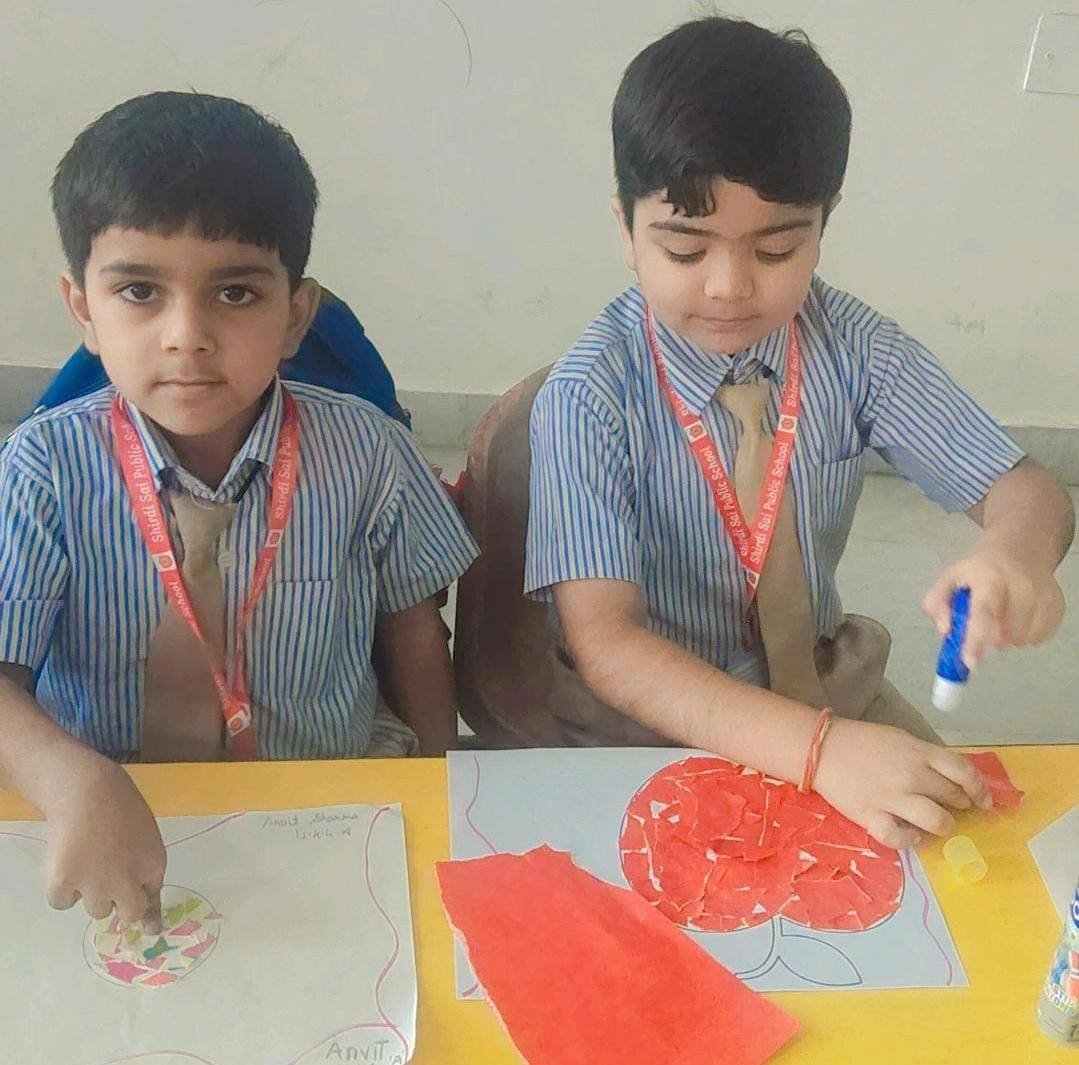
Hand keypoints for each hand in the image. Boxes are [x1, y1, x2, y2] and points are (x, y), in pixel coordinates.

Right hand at [43, 757, 165, 928]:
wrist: (86, 789)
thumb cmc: (121, 808)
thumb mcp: (147, 840)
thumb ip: (146, 880)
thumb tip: (151, 931)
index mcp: (153, 866)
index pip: (149, 902)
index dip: (137, 895)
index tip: (130, 898)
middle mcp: (127, 881)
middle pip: (127, 913)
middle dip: (119, 899)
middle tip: (106, 872)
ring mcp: (93, 885)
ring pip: (95, 909)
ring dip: (91, 891)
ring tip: (88, 858)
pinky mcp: (62, 884)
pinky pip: (62, 902)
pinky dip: (63, 887)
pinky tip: (68, 859)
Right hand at [813, 717, 991, 849]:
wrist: (821, 748)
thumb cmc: (862, 741)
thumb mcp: (900, 739)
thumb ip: (925, 757)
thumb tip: (952, 779)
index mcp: (919, 752)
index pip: (964, 773)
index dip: (980, 789)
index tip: (983, 800)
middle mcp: (911, 775)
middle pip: (954, 797)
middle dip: (961, 806)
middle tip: (955, 808)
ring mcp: (893, 798)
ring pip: (938, 822)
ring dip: (944, 826)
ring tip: (937, 824)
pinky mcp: (872, 816)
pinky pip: (900, 837)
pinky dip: (910, 839)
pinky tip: (910, 834)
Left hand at [923, 546, 1064, 668]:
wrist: (1019, 549)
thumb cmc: (979, 570)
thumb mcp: (949, 579)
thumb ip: (936, 604)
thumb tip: (945, 630)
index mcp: (989, 578)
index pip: (983, 612)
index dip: (976, 639)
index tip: (970, 662)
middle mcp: (1021, 585)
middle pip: (1006, 632)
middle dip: (990, 640)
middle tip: (982, 628)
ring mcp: (1043, 595)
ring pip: (1024, 639)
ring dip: (1007, 639)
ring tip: (1000, 619)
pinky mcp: (1057, 605)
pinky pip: (1040, 637)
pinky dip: (1026, 636)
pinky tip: (1017, 619)